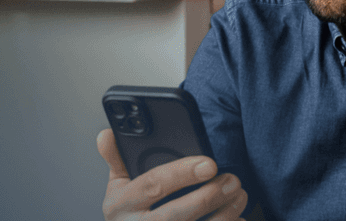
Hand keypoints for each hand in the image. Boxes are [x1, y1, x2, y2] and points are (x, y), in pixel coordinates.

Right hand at [97, 129, 247, 220]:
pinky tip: (237, 220)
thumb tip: (106, 134)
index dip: (182, 173)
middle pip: (174, 214)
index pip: (152, 185)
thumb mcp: (119, 186)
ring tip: (239, 196)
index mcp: (119, 205)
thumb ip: (118, 159)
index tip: (210, 163)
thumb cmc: (131, 211)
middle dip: (208, 196)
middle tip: (233, 180)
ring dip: (223, 215)